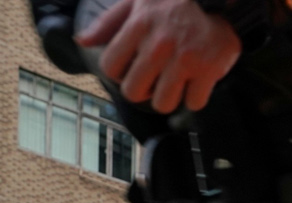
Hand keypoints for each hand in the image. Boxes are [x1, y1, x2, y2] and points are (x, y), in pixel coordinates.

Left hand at [84, 0, 239, 113]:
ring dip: (168, 97)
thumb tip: (82, 41)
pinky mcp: (208, 70)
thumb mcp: (138, 2)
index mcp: (139, 25)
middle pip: (134, 92)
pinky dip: (195, 96)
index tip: (132, 67)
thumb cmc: (175, 3)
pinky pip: (193, 103)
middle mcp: (159, 43)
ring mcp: (185, 59)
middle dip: (142, 90)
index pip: (111, 67)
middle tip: (154, 79)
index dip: (119, 73)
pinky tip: (196, 80)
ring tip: (175, 81)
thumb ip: (108, 23)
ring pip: (163, 103)